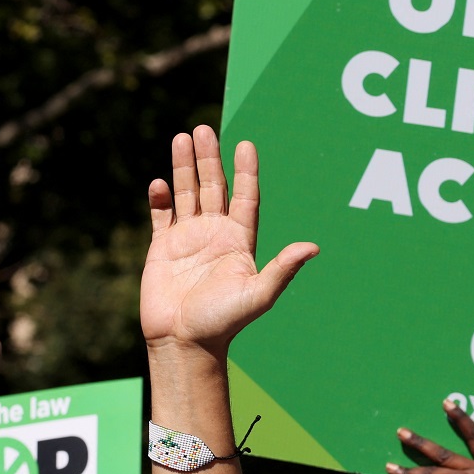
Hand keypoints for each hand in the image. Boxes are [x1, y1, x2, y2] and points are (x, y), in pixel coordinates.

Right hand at [141, 127, 317, 357]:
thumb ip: (283, 268)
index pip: (246, 197)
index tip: (246, 144)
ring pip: (187, 194)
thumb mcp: (259, 294)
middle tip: (204, 129)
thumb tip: (313, 247)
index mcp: (240, 241)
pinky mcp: (162, 249)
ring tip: (182, 137)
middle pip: (214, 187)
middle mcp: (215, 235)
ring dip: (184, 167)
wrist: (185, 343)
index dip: (246, 171)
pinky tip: (160, 182)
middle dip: (210, 158)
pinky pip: (161, 216)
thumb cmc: (224, 322)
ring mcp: (188, 239)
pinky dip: (160, 198)